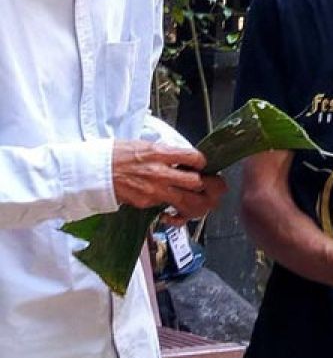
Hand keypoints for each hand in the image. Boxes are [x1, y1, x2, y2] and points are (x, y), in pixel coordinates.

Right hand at [112, 140, 226, 219]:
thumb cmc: (117, 155)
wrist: (93, 171)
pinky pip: (168, 209)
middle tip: (213, 185)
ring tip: (204, 202)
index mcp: (159, 153)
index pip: (193, 157)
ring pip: (187, 201)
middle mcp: (159, 172)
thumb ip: (166, 152)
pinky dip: (176, 212)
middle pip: (196, 182)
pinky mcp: (145, 203)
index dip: (203, 161)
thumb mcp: (144, 144)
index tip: (203, 164)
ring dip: (199, 203)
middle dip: (209, 185)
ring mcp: (153, 190)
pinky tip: (176, 211)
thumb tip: (184, 158)